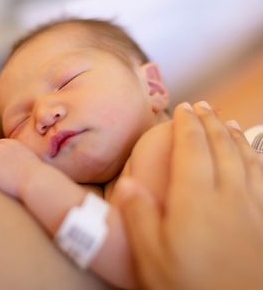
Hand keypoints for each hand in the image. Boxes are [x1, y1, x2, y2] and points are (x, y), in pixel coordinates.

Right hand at [122, 101, 262, 289]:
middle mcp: (227, 196)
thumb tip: (127, 183)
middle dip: (211, 122)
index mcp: (196, 200)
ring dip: (234, 135)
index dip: (188, 125)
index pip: (193, 149)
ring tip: (226, 121)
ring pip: (245, 158)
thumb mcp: (151, 257)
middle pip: (221, 146)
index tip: (183, 108)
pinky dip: (256, 158)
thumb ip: (138, 216)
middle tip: (203, 105)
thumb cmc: (190, 287)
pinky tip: (253, 155)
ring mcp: (252, 208)